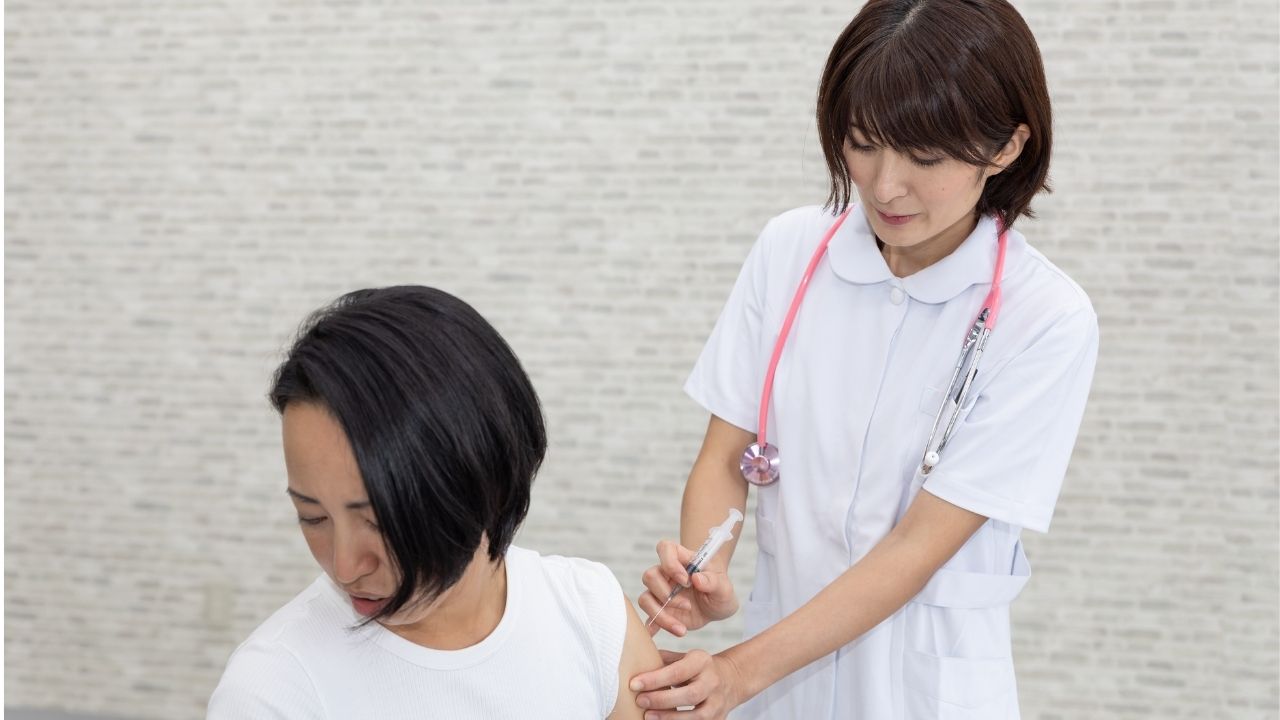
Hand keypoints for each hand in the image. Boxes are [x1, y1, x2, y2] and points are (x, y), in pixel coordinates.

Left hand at [629, 649, 746, 719]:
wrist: (730, 679)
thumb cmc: (697, 668)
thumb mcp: (684, 657)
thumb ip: (662, 659)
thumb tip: (634, 660)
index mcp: (702, 661)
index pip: (677, 671)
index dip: (655, 679)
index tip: (634, 684)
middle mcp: (713, 681)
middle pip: (689, 695)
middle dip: (661, 700)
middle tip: (639, 701)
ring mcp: (718, 702)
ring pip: (696, 715)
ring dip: (670, 718)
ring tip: (648, 716)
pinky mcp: (719, 718)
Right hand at [638, 540, 737, 636]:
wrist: (717, 607)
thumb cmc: (720, 590)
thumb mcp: (724, 587)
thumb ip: (713, 581)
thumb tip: (697, 578)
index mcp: (682, 560)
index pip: (665, 548)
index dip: (670, 562)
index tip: (686, 580)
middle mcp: (667, 575)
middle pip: (649, 576)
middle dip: (665, 593)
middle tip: (687, 605)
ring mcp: (661, 593)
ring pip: (645, 599)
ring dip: (661, 615)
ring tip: (682, 628)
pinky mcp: (660, 612)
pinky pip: (648, 618)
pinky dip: (654, 627)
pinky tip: (667, 633)